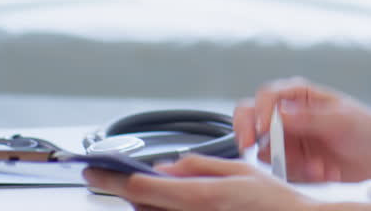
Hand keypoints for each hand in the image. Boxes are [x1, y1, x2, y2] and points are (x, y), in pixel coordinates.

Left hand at [85, 154, 318, 210]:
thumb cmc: (276, 203)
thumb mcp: (241, 171)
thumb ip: (199, 166)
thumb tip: (167, 165)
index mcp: (201, 197)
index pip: (141, 187)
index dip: (111, 178)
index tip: (94, 170)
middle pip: (140, 206)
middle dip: (131, 190)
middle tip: (128, 177)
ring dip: (146, 203)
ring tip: (159, 192)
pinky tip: (173, 204)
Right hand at [234, 78, 370, 182]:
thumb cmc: (364, 127)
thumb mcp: (341, 119)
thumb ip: (310, 117)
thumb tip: (281, 114)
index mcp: (298, 95)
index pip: (266, 96)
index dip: (259, 111)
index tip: (263, 128)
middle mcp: (287, 116)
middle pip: (250, 118)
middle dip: (246, 131)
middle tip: (249, 145)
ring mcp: (287, 140)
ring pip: (266, 151)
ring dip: (289, 162)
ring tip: (320, 167)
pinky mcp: (291, 162)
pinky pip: (282, 171)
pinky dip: (301, 174)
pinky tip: (325, 172)